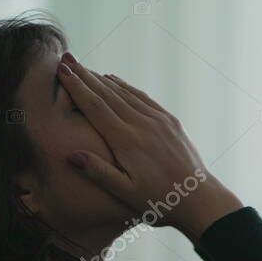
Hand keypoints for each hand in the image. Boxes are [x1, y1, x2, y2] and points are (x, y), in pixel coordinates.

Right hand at [57, 54, 242, 242]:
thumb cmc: (160, 201)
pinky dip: (125, 86)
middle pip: (107, 94)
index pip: (96, 107)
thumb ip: (99, 172)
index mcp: (128, 141)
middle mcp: (142, 124)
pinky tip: (114, 80)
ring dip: (102, 78)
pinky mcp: (169, 120)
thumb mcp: (126, 193)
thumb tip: (72, 155)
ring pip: (124, 92)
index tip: (62, 71)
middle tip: (66, 60)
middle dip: (84, 76)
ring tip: (84, 67)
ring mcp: (158, 120)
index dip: (77, 88)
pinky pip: (142, 97)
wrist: (199, 198)